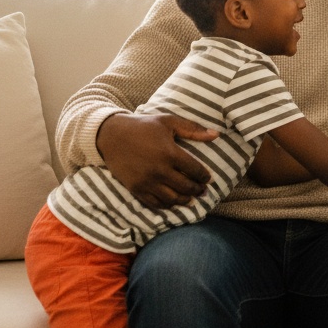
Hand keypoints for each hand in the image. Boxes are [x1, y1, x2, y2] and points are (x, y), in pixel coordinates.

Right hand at [96, 112, 217, 209]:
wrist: (111, 135)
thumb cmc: (144, 126)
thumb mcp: (169, 121)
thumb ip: (193, 129)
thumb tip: (216, 135)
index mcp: (170, 153)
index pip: (194, 170)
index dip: (204, 176)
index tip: (209, 178)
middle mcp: (159, 170)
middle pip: (185, 186)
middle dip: (197, 190)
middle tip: (203, 191)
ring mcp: (146, 181)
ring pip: (171, 198)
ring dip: (184, 200)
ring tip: (191, 199)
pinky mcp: (135, 189)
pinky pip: (154, 203)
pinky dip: (166, 206)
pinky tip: (173, 203)